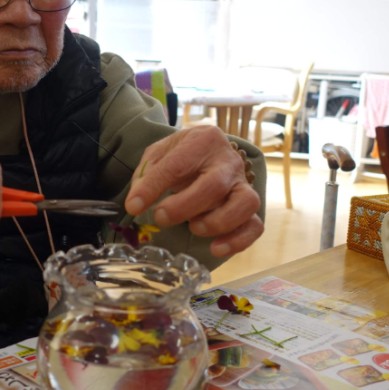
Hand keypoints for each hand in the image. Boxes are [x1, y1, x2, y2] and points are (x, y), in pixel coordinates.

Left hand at [125, 126, 262, 257]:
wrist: (204, 153)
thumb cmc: (180, 155)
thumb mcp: (158, 155)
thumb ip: (146, 176)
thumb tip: (136, 204)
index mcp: (204, 140)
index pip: (178, 164)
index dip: (154, 187)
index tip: (134, 206)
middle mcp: (229, 161)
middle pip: (215, 184)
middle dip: (185, 206)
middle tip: (161, 216)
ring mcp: (243, 184)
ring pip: (245, 203)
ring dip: (217, 221)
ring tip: (193, 228)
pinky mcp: (249, 207)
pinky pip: (255, 226)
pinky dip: (238, 241)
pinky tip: (216, 249)